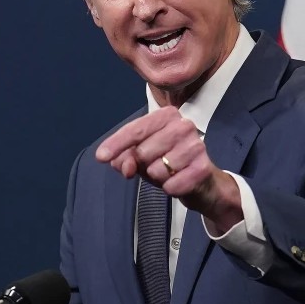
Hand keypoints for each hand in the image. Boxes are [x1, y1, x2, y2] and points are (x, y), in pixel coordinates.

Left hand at [95, 106, 242, 231]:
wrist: (202, 182)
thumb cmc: (168, 163)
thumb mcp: (141, 158)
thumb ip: (125, 158)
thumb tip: (125, 166)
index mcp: (167, 116)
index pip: (135, 129)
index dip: (116, 144)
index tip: (101, 156)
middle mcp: (184, 125)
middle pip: (143, 151)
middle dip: (142, 165)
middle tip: (155, 165)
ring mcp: (196, 146)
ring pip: (156, 169)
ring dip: (158, 177)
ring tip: (169, 172)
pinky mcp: (203, 168)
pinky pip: (171, 185)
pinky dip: (170, 188)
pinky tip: (179, 181)